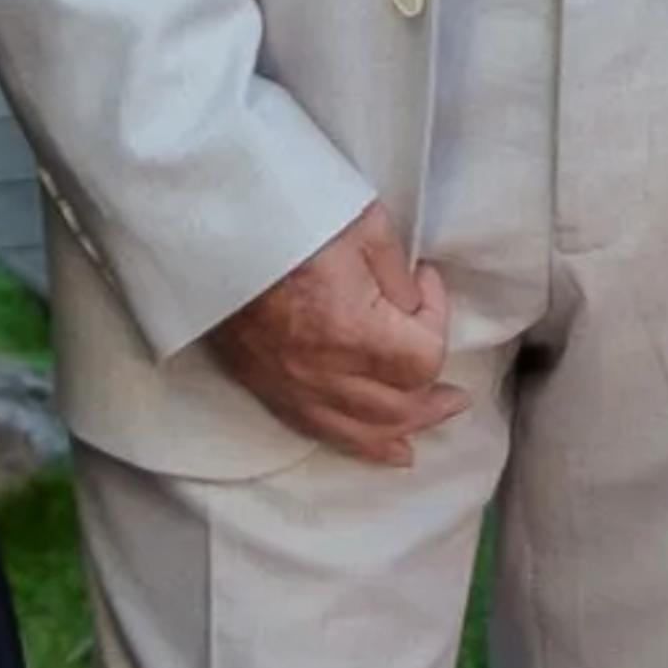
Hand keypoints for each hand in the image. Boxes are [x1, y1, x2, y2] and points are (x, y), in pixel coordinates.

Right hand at [211, 203, 465, 465]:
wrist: (210, 227)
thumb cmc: (289, 217)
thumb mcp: (365, 227)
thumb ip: (398, 278)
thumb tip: (413, 309)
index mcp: (352, 329)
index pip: (423, 355)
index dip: (437, 321)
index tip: (424, 282)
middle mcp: (324, 370)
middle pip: (400, 407)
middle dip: (434, 398)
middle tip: (456, 392)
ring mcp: (293, 384)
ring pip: (364, 430)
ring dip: (406, 428)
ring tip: (435, 420)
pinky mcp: (268, 386)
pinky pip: (322, 430)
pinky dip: (361, 444)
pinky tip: (389, 450)